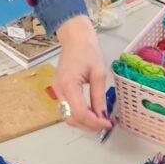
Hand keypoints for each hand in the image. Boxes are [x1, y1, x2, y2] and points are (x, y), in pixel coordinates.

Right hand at [54, 16, 110, 132]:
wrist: (75, 38)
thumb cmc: (88, 50)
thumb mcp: (99, 73)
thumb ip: (99, 97)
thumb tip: (103, 115)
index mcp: (69, 84)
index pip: (80, 112)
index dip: (94, 122)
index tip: (107, 123)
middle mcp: (59, 89)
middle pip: (71, 118)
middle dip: (89, 125)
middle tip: (105, 124)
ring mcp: (57, 90)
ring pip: (68, 116)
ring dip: (84, 122)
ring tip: (100, 119)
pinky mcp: (59, 90)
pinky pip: (67, 108)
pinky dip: (79, 115)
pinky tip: (91, 113)